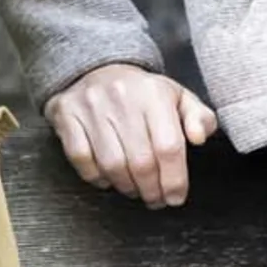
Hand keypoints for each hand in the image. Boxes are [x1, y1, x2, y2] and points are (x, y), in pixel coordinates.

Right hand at [45, 63, 218, 208]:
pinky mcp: (66, 114)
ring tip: (135, 190)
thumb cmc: (143, 93)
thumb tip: (200, 137)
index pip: (168, 147)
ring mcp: (91, 106)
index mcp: (154, 93)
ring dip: (126, 187)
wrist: (98, 67)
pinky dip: (96, 176)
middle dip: (151, 189)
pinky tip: (108, 179)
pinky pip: (81, 158)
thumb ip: (199, 117)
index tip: (175, 197)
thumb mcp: (179, 97)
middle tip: (156, 199)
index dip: (174, 180)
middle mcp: (122, 97)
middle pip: (141, 161)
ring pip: (112, 164)